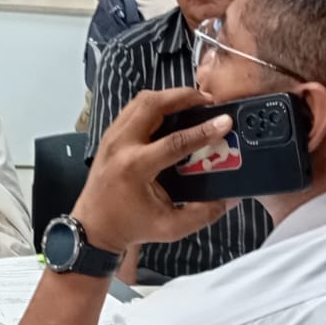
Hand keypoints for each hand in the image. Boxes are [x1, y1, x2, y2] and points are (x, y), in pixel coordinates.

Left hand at [70, 88, 235, 252]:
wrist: (94, 227)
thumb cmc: (132, 226)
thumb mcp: (171, 227)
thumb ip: (204, 213)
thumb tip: (231, 198)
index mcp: (135, 168)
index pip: (174, 141)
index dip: (203, 130)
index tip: (224, 121)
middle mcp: (121, 146)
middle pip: (152, 104)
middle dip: (183, 97)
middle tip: (208, 100)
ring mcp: (111, 137)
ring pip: (140, 101)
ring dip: (168, 96)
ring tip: (193, 102)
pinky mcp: (109, 135)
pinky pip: (133, 108)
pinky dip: (155, 104)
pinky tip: (172, 111)